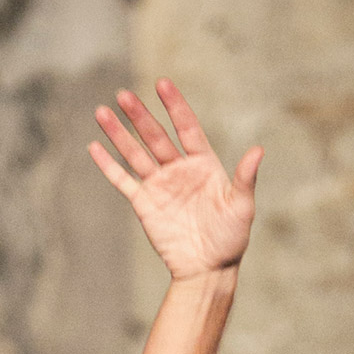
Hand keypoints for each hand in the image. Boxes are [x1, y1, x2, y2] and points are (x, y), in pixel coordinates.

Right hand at [90, 80, 262, 280]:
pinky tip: (95, 147)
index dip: (175, 106)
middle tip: (123, 95)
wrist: (208, 269)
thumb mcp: (241, 207)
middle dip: (139, 115)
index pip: (187, 127)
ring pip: (135, 153)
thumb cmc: (230, 239)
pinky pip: (123, 181)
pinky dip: (108, 166)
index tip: (162, 84)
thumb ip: (245, 177)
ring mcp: (160, 185)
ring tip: (102, 111)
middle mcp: (179, 169)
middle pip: (155, 136)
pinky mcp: (144, 204)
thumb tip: (258, 150)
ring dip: (119, 133)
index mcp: (203, 164)